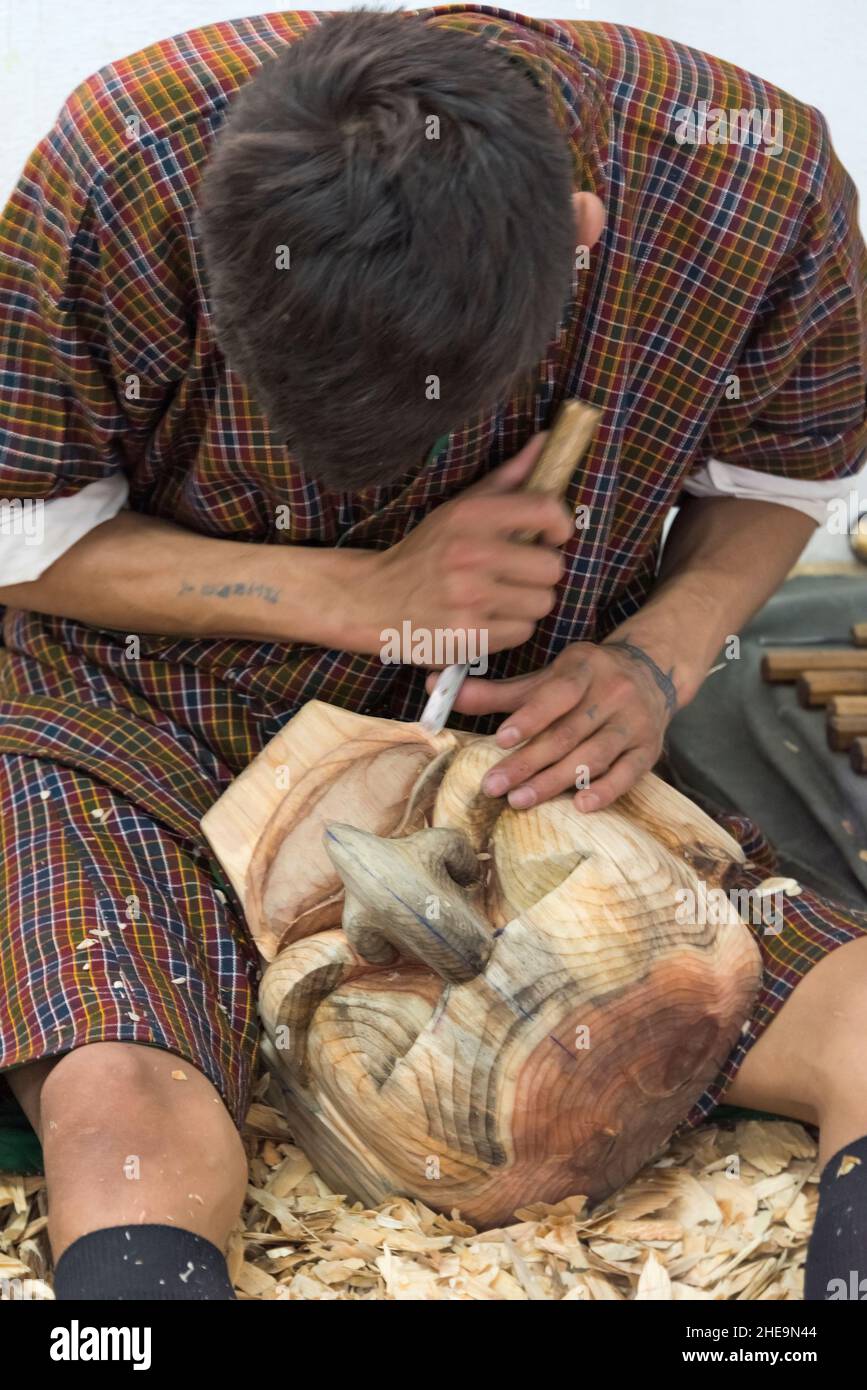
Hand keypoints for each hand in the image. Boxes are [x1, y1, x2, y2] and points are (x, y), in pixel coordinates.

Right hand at [353, 435, 572, 657]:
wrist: (375, 598)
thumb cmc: (427, 552)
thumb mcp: (459, 509)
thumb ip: (507, 479)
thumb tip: (546, 440)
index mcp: (469, 516)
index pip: (545, 509)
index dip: (561, 525)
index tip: (553, 535)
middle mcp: (469, 554)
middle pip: (552, 567)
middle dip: (540, 573)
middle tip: (517, 573)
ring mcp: (468, 598)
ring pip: (541, 603)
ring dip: (526, 603)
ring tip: (499, 597)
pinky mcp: (467, 635)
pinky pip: (522, 632)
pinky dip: (510, 629)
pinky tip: (486, 618)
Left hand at [427, 637, 678, 811]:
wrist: (652, 673)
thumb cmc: (584, 680)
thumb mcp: (545, 678)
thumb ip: (495, 692)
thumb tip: (435, 687)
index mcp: (585, 668)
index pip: (557, 694)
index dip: (530, 717)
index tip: (501, 740)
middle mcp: (613, 693)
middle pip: (568, 733)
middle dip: (529, 763)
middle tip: (494, 786)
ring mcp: (634, 722)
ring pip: (594, 755)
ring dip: (556, 781)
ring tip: (520, 801)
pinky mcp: (649, 750)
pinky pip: (628, 774)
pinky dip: (605, 791)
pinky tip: (580, 806)